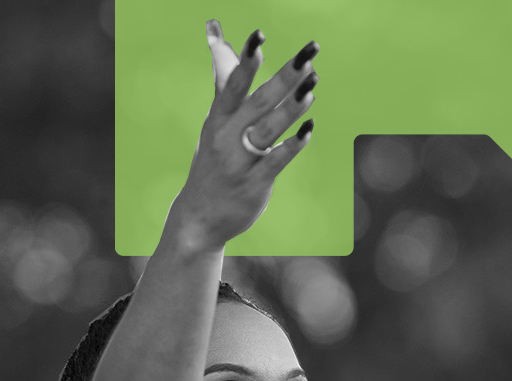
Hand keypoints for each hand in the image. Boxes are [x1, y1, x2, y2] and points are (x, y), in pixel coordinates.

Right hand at [167, 21, 318, 252]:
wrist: (199, 216)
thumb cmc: (213, 160)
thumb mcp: (214, 120)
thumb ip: (223, 79)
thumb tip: (215, 33)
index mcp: (218, 119)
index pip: (232, 85)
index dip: (246, 61)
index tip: (259, 36)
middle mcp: (226, 138)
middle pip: (258, 102)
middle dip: (285, 76)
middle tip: (309, 53)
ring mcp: (240, 161)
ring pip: (268, 129)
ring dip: (292, 107)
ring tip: (313, 84)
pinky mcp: (254, 184)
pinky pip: (275, 161)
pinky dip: (292, 145)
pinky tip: (309, 129)